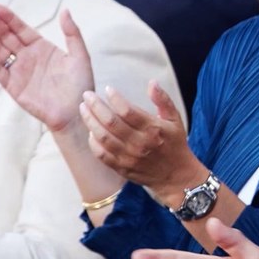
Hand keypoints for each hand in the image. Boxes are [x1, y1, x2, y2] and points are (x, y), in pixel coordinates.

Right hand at [0, 6, 92, 132]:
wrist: (76, 112)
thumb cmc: (81, 85)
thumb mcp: (80, 56)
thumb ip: (72, 33)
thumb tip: (65, 10)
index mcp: (41, 48)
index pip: (21, 30)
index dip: (9, 19)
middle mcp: (27, 58)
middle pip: (7, 39)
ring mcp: (19, 72)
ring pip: (0, 53)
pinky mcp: (14, 88)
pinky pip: (0, 74)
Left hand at [80, 81, 200, 201]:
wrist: (175, 176)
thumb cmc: (175, 144)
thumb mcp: (175, 120)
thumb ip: (163, 100)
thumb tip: (152, 82)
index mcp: (153, 129)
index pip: (127, 111)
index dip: (115, 98)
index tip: (108, 89)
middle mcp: (139, 144)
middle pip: (110, 122)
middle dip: (95, 106)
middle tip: (87, 95)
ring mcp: (129, 157)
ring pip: (102, 137)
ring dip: (90, 121)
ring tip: (83, 109)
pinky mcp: (122, 167)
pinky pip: (101, 154)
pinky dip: (93, 142)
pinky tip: (90, 131)